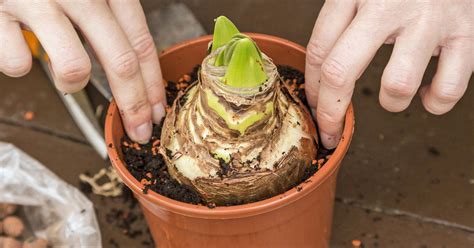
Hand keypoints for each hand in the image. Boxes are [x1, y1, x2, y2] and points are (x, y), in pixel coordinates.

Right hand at [0, 0, 165, 143]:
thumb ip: (108, 21)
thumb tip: (135, 74)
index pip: (141, 42)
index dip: (152, 83)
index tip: (156, 111)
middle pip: (121, 60)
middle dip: (133, 104)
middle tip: (138, 129)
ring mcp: (35, 1)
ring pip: (74, 67)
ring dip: (73, 84)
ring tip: (64, 73)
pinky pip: (18, 64)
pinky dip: (20, 66)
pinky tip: (16, 45)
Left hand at [305, 0, 472, 148]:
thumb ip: (343, 16)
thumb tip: (321, 69)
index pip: (318, 49)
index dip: (312, 86)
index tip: (314, 105)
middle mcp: (388, 5)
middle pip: (341, 71)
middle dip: (331, 112)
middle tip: (330, 130)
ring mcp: (429, 20)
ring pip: (396, 86)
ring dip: (391, 104)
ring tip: (393, 97)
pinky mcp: (467, 33)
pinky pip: (448, 88)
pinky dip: (436, 101)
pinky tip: (429, 92)